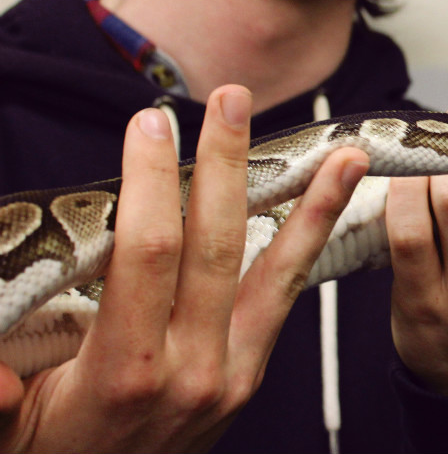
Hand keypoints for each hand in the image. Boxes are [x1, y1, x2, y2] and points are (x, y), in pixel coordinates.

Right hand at [0, 85, 368, 452]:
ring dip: (310, 202)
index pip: (147, 253)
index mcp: (126, 371)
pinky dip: (312, 240)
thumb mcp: (5, 433)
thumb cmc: (49, 453)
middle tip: (231, 100)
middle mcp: (191, 368)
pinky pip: (286, 295)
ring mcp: (231, 371)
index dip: (152, 183)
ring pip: (275, 269)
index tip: (149, 124)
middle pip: (216, 245)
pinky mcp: (250, 371)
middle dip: (224, 166)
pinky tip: (334, 198)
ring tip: (344, 150)